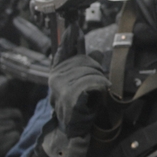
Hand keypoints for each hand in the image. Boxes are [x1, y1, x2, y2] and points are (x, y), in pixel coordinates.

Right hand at [0, 77, 22, 156]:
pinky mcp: (9, 142)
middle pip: (18, 122)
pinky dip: (13, 142)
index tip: (6, 125)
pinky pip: (18, 138)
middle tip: (3, 134)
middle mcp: (1, 120)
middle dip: (13, 127)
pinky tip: (3, 146)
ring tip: (1, 141)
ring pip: (18, 130)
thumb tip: (3, 80)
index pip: (15, 113)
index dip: (12, 120)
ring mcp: (5, 130)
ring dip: (13, 135)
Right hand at [42, 26, 109, 156]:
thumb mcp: (80, 84)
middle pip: (83, 60)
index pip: (63, 51)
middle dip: (94, 68)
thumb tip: (96, 51)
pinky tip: (100, 90)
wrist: (70, 131)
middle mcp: (57, 77)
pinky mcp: (71, 96)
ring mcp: (62, 87)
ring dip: (99, 80)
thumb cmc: (77, 107)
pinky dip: (99, 86)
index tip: (74, 26)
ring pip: (91, 72)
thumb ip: (85, 66)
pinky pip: (92, 83)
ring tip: (97, 90)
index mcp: (57, 72)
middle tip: (98, 81)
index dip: (69, 39)